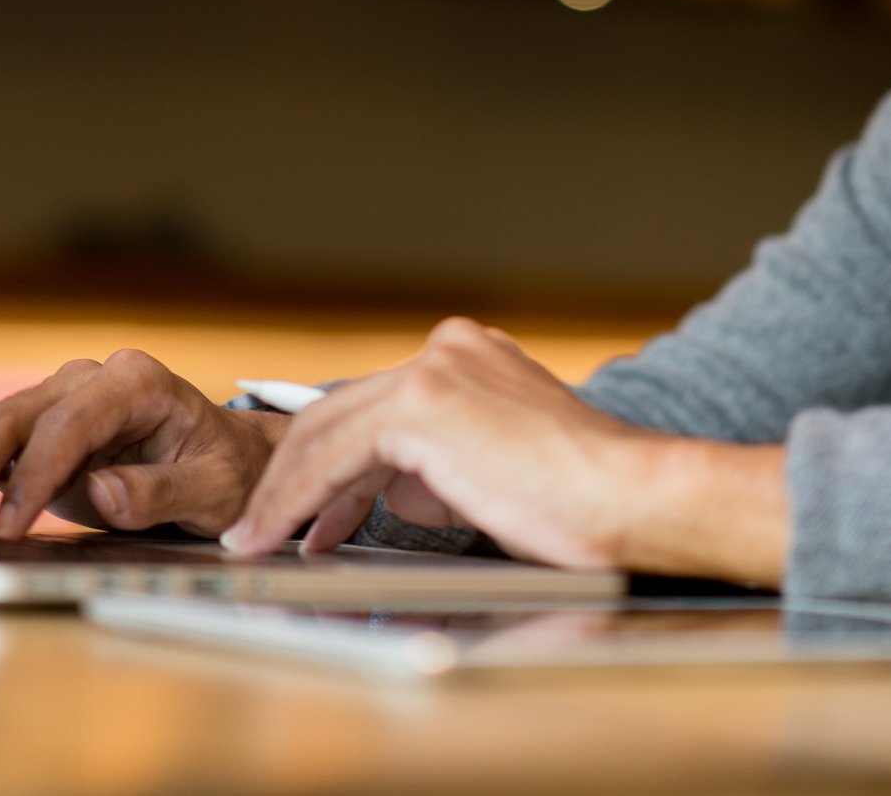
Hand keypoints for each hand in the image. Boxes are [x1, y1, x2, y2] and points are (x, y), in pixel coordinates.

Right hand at [0, 349, 285, 539]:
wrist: (230, 460)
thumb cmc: (227, 472)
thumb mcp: (214, 489)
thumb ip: (160, 491)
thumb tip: (102, 492)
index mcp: (136, 382)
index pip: (69, 424)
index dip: (35, 475)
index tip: (11, 525)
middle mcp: (89, 381)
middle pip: (14, 418)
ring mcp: (60, 402)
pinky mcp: (41, 432)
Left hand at [223, 317, 743, 573]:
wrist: (630, 499)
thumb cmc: (580, 503)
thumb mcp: (493, 472)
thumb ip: (438, 466)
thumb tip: (391, 488)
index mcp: (471, 357)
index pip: (373, 406)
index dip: (329, 464)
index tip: (307, 513)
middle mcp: (450, 350)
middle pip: (340, 412)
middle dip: (296, 479)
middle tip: (265, 529)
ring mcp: (435, 369)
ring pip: (326, 431)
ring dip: (284, 493)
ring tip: (259, 540)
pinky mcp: (422, 403)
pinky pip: (333, 457)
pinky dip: (296, 500)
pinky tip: (278, 534)